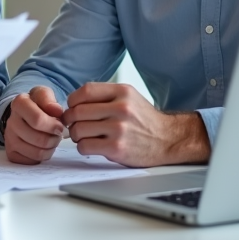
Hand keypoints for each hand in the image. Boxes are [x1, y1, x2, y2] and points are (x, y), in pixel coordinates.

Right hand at [3, 86, 65, 163]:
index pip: (37, 120)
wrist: (24, 114)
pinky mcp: (11, 152)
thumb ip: (50, 100)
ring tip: (52, 140)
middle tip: (57, 134)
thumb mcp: (44, 95)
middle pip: (39, 139)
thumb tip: (56, 110)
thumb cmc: (38, 104)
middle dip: (54, 139)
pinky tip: (43, 147)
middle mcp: (11, 121)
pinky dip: (42, 156)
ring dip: (50, 148)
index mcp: (19, 104)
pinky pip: (32, 161)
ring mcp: (9, 138)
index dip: (53, 125)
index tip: (60, 126)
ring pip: (37, 152)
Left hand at [63, 82, 209, 166]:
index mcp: (122, 92)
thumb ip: (104, 95)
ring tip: (84, 136)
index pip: (85, 91)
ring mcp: (119, 129)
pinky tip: (92, 145)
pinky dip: (83, 147)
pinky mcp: (117, 148)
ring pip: (78, 130)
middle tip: (73, 124)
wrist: (168, 139)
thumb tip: (74, 101)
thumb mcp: (128, 97)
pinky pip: (85, 146)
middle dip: (70, 119)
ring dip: (76, 135)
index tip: (72, 107)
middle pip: (78, 111)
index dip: (72, 100)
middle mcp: (121, 108)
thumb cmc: (144, 119)